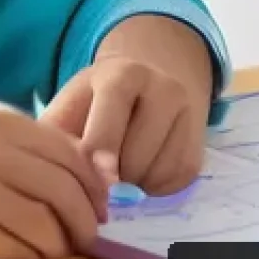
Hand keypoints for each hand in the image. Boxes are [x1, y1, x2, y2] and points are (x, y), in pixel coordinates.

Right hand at [0, 109, 109, 258]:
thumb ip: (18, 146)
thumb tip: (79, 175)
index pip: (71, 154)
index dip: (93, 186)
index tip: (97, 206)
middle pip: (66, 189)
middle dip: (85, 221)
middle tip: (84, 238)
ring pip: (46, 225)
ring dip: (58, 245)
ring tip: (52, 250)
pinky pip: (14, 249)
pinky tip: (20, 255)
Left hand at [40, 53, 208, 195]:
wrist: (145, 86)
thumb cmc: (94, 101)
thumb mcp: (71, 104)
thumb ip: (58, 132)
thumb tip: (61, 172)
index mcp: (121, 72)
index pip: (113, 104)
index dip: (104, 141)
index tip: (100, 175)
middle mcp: (162, 87)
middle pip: (136, 152)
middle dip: (112, 173)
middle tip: (97, 167)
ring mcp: (187, 114)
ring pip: (157, 171)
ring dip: (132, 182)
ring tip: (119, 162)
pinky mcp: (199, 144)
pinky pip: (175, 181)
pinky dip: (153, 186)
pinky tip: (140, 167)